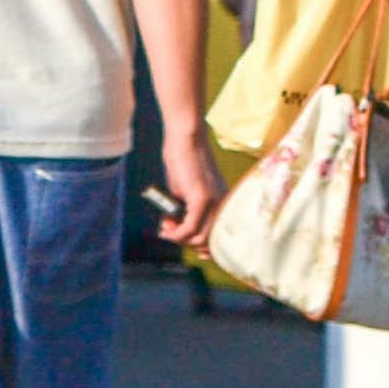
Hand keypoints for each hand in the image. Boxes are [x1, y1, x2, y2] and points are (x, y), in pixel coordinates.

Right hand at [157, 130, 224, 251]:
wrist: (186, 139)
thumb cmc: (183, 161)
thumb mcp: (185, 190)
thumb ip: (186, 209)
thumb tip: (176, 227)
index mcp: (223, 204)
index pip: (219, 237)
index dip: (202, 248)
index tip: (181, 242)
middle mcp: (223, 206)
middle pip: (208, 242)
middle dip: (184, 242)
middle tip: (167, 229)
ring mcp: (214, 204)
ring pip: (199, 238)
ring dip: (178, 238)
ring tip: (165, 226)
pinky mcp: (202, 199)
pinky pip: (190, 228)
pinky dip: (175, 233)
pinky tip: (164, 227)